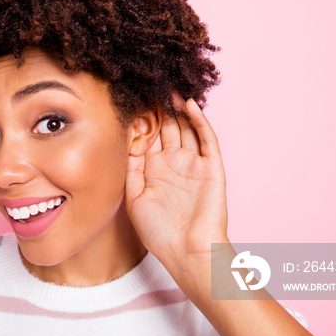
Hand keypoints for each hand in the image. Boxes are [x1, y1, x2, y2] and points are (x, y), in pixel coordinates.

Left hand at [125, 93, 228, 282]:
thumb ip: (130, 169)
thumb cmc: (159, 233)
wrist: (188, 254)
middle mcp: (173, 163)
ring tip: (168, 85)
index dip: (141, 118)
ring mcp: (193, 164)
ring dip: (178, 108)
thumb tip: (123, 141)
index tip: (130, 96)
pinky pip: (206, 139)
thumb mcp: (134, 198)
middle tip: (150, 82)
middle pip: (167, 127)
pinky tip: (188, 104)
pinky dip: (199, 121)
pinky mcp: (211, 168)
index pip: (148, 137)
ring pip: (186, 128)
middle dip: (159, 107)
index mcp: (154, 170)